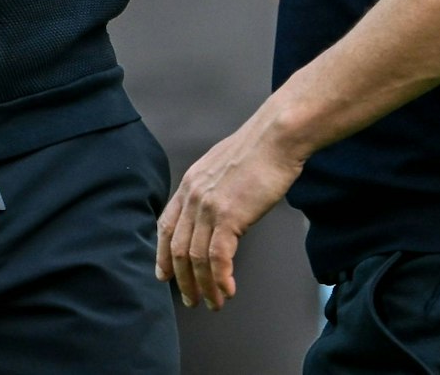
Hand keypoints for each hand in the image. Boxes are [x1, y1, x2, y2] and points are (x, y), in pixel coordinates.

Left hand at [157, 104, 304, 309]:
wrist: (276, 137)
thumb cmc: (259, 150)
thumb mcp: (223, 167)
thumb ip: (213, 189)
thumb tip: (218, 210)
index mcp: (190, 184)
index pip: (166, 225)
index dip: (162, 254)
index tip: (164, 275)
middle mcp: (193, 196)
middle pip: (178, 248)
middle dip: (183, 279)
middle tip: (191, 300)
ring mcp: (209, 206)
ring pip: (196, 258)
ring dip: (204, 286)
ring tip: (213, 302)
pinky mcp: (229, 216)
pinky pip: (217, 257)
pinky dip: (220, 278)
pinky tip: (228, 290)